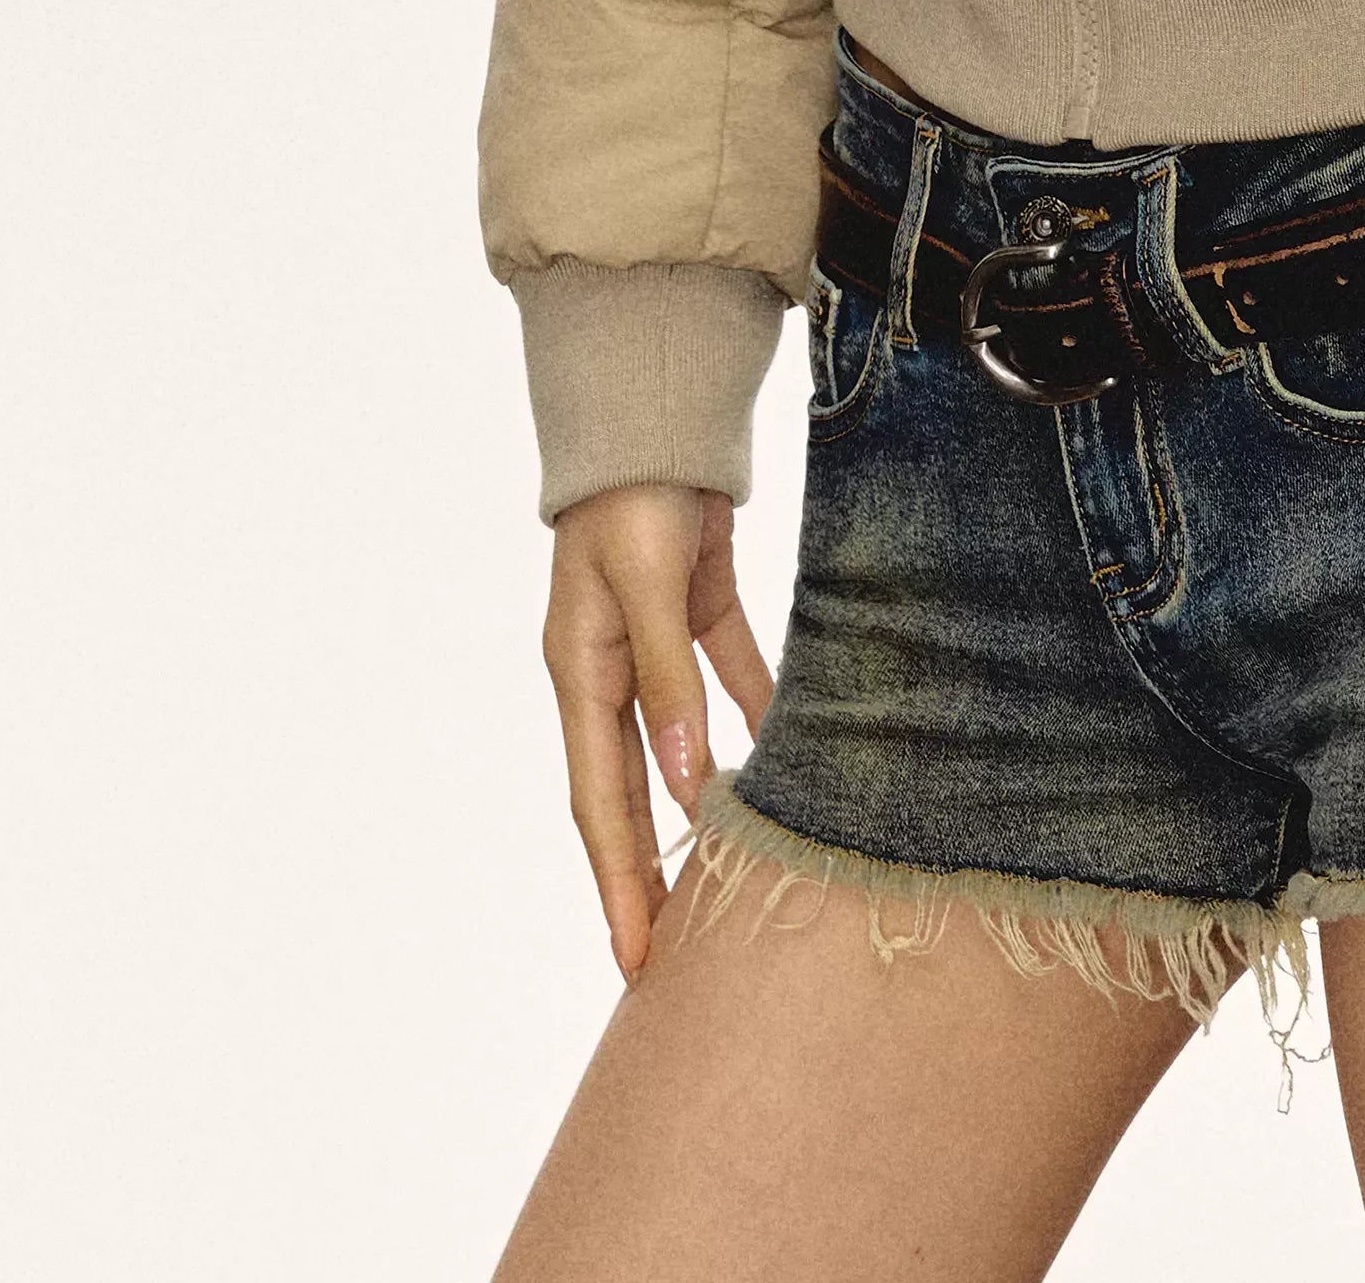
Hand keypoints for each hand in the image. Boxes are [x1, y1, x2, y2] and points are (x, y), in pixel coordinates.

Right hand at [543, 483, 775, 980]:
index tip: (636, 956)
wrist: (652, 408)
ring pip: (678, 744)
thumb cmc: (634, 494)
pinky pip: (727, 675)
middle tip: (671, 957)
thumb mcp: (648, 587)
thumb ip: (670, 680)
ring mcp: (651, 640)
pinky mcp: (695, 604)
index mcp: (579, 673)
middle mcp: (609, 668)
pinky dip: (753, 714)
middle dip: (648, 871)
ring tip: (724, 874)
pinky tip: (784, 753)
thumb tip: (685, 780)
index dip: (620, 880)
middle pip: (630, 789)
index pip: (599, 801)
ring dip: (699, 805)